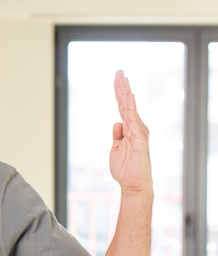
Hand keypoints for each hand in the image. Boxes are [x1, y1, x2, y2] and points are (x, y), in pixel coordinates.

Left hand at [109, 70, 152, 192]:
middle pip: (126, 103)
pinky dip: (131, 108)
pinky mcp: (139, 138)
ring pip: (129, 109)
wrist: (133, 184)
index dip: (120, 93)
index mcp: (129, 129)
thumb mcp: (115, 148)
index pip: (122, 107)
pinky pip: (133, 120)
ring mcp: (138, 131)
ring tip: (123, 79)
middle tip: (119, 72)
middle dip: (122, 87)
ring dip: (126, 94)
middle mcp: (135, 127)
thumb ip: (117, 135)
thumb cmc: (125, 168)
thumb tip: (117, 123)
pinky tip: (129, 97)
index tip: (118, 78)